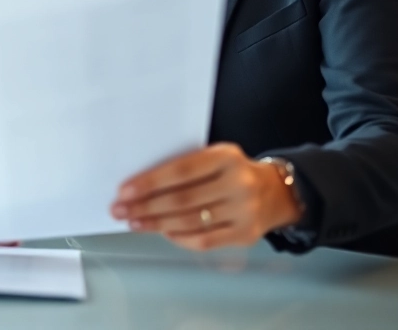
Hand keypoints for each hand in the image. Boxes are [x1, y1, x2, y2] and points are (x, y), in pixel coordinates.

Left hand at [110, 143, 300, 250]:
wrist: (276, 192)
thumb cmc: (232, 172)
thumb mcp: (215, 157)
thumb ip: (186, 166)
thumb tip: (141, 185)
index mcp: (227, 157)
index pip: (181, 170)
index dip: (150, 182)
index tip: (125, 191)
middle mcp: (238, 183)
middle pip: (182, 199)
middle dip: (145, 206)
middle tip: (120, 210)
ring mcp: (244, 211)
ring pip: (190, 222)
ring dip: (156, 224)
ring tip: (134, 222)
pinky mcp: (246, 235)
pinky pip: (204, 240)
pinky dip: (178, 237)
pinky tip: (161, 232)